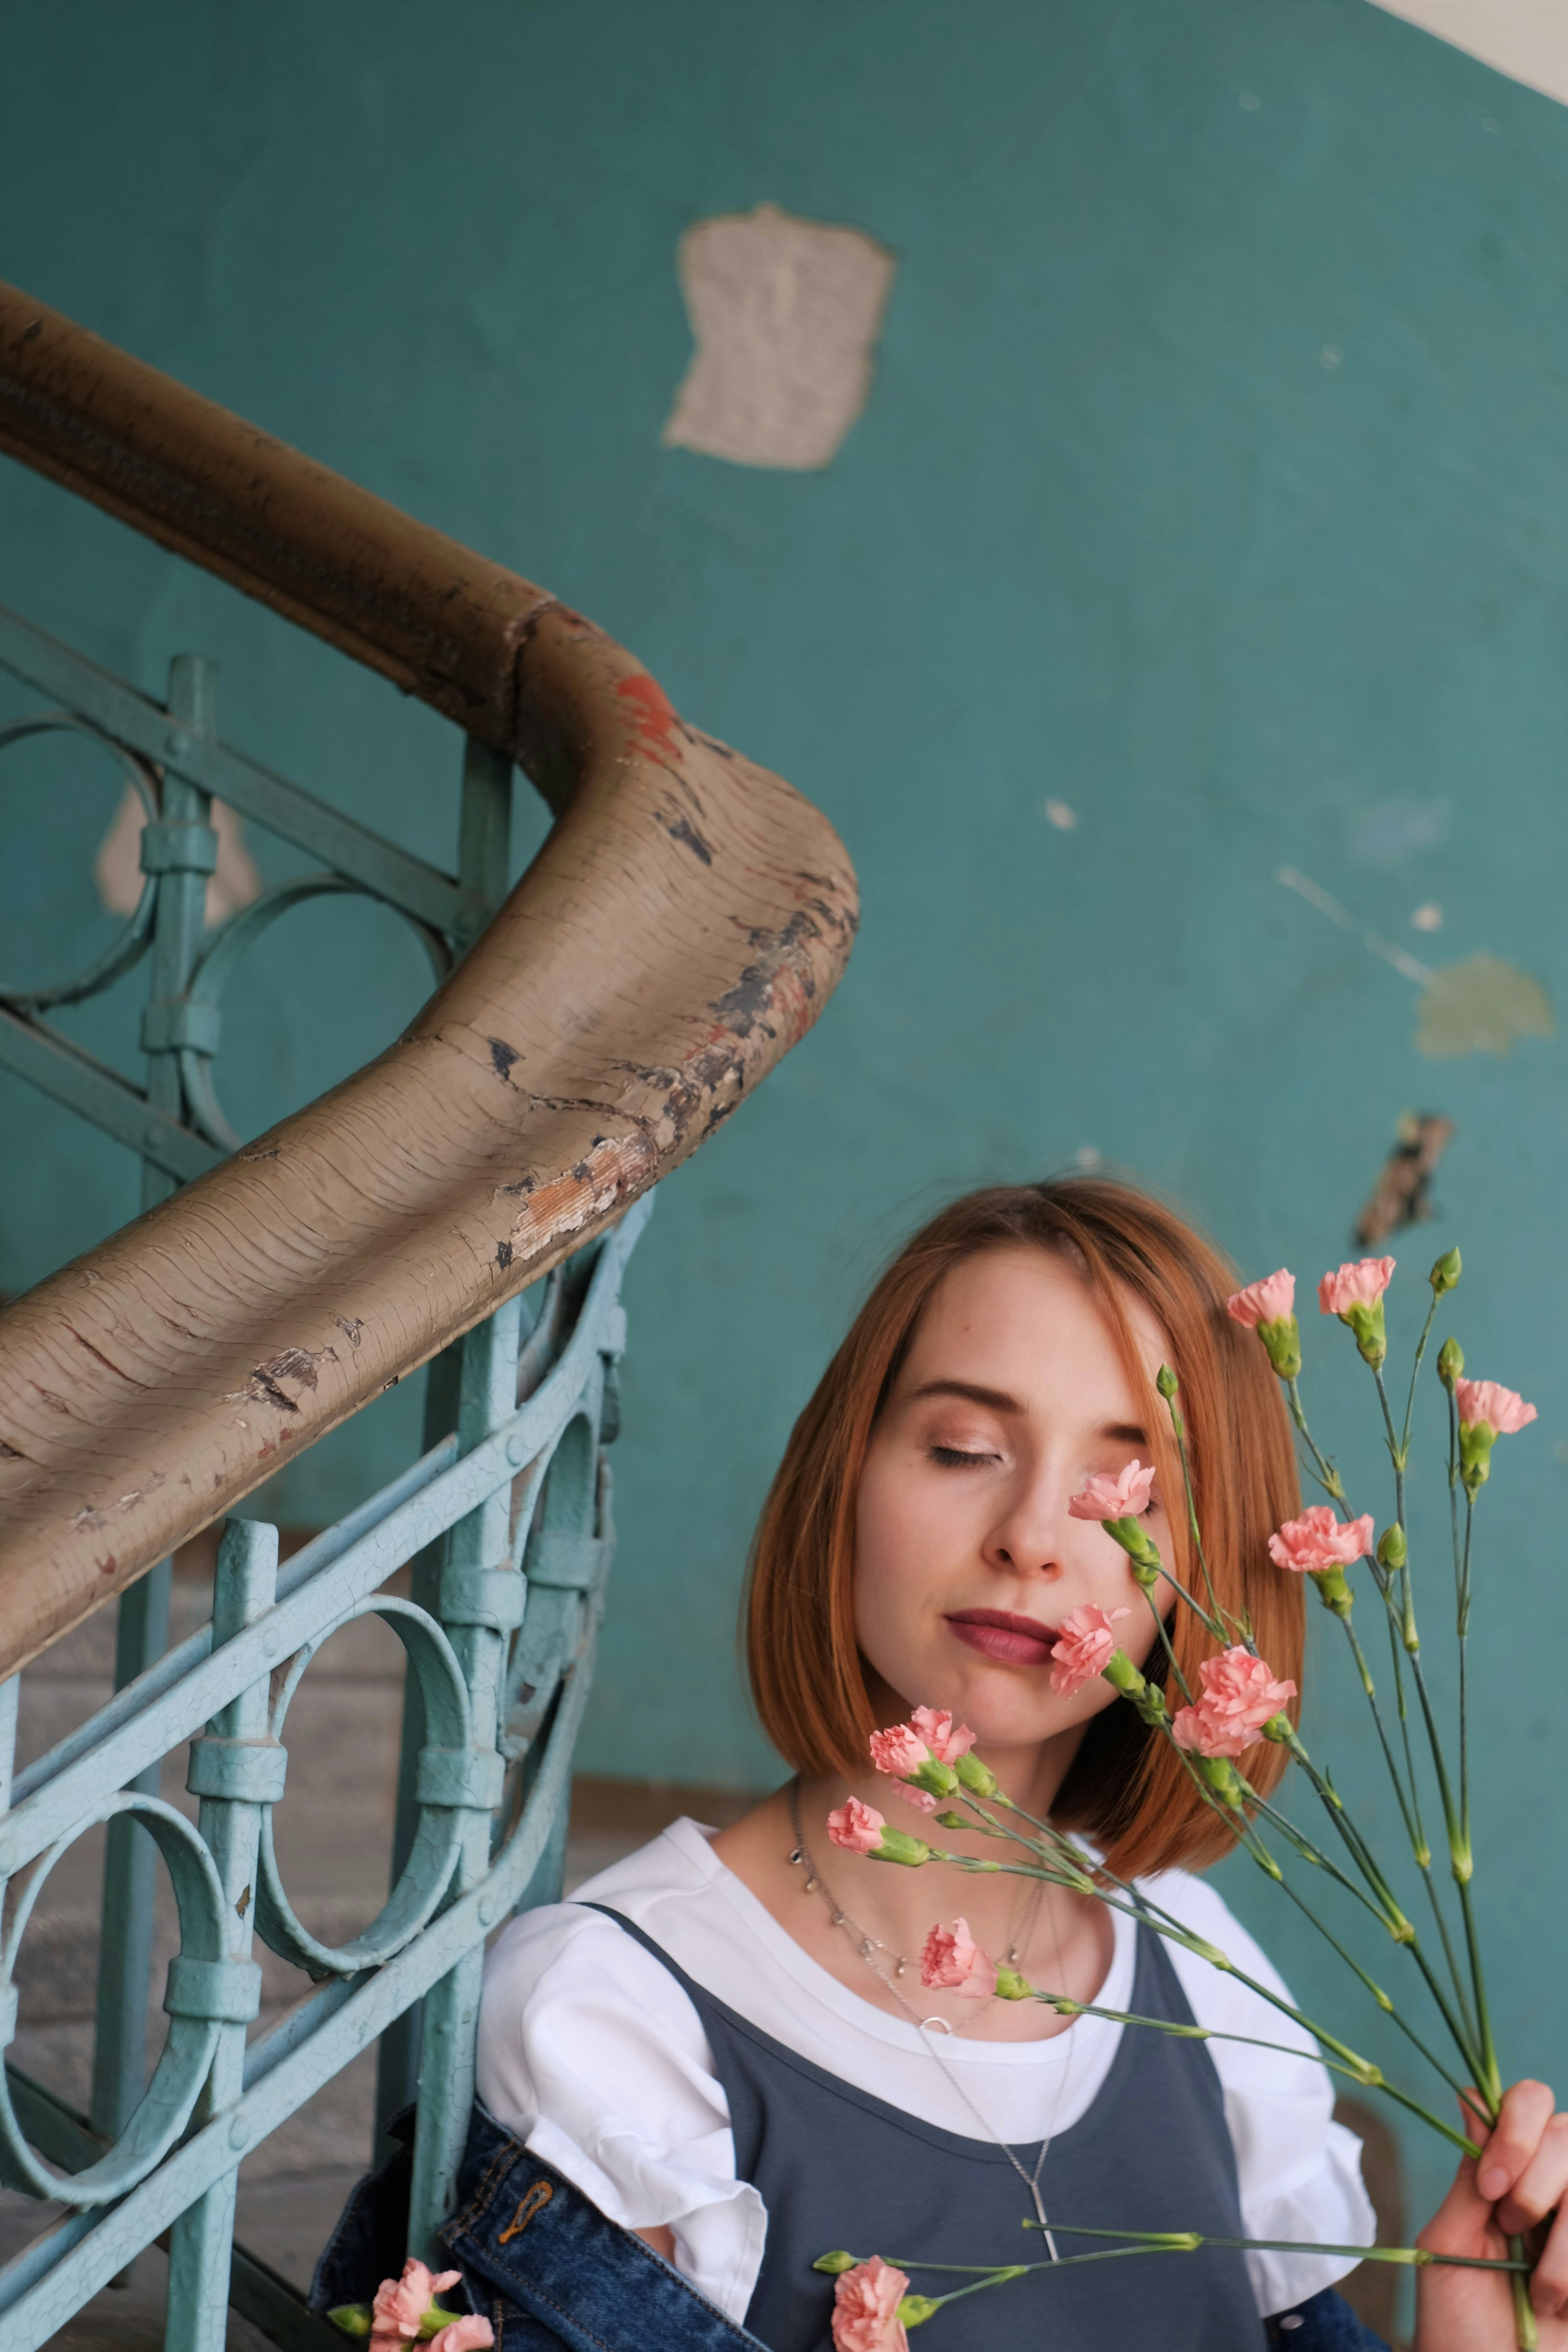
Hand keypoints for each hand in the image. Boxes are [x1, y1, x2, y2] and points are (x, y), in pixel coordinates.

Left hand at [1414, 2082, 1567, 2349]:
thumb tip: (1470, 2097)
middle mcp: (1555, 2190)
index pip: (1529, 2103)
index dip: (1515, 2131)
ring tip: (1538, 2294)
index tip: (1491, 2186)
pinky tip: (1562, 2306)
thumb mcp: (1451, 2246)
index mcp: (1510, 2175)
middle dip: (1536, 2186)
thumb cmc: (1461, 2325)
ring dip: (1563, 2247)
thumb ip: (1469, 2178)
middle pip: (1567, 2134)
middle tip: (1511, 2231)